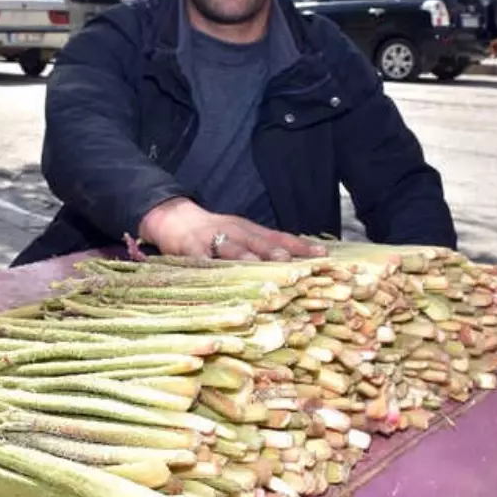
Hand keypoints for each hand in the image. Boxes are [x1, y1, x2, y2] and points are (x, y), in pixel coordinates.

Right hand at [138, 198, 325, 261]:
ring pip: (233, 249)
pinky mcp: (191, 251)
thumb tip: (296, 265)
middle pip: (260, 242)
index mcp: (251, 230)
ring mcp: (213, 241)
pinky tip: (219, 278)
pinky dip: (211, 268)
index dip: (300, 246)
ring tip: (259, 266)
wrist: (173, 218)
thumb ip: (264, 248)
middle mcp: (236, 233)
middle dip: (277, 253)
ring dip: (246, 257)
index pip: (280, 238)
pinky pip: (202, 261)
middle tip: (294, 263)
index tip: (323, 256)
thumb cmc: (213, 232)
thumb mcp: (241, 235)